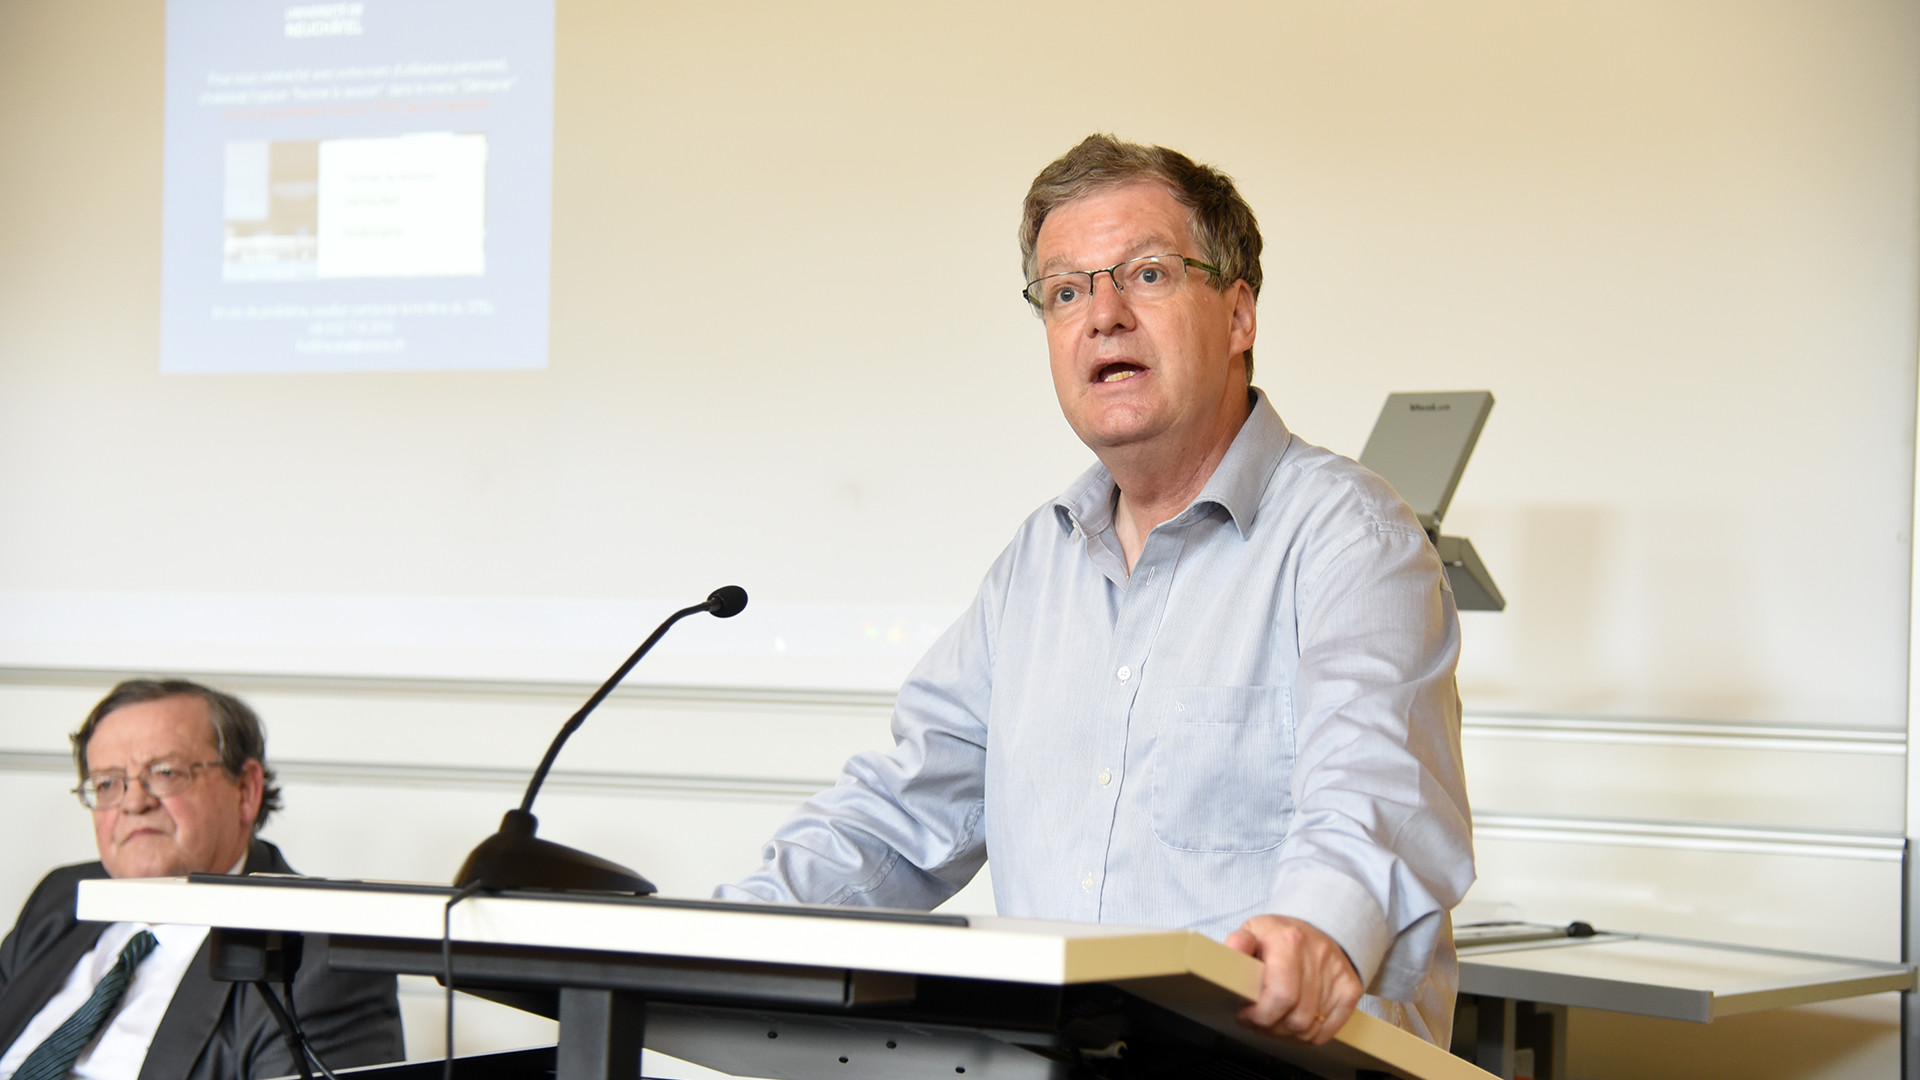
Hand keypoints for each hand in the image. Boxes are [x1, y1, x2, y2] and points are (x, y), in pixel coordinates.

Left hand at [1224, 915, 1362, 1044]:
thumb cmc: (1279, 936)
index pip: (1281, 995)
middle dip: (1269, 1027)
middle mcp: (1318, 956)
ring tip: (1273, 1020)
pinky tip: (1292, 1022)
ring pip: (1309, 1029)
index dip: (1259, 1015)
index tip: (1246, 1014)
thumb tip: (1234, 950)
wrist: (1317, 929)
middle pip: (1295, 1018)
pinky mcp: (1350, 990)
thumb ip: (1238, 944)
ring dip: (1285, 1033)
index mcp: (1289, 940)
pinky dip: (1305, 1035)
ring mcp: (1338, 975)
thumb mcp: (1254, 931)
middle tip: (1257, 1020)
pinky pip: (1326, 1032)